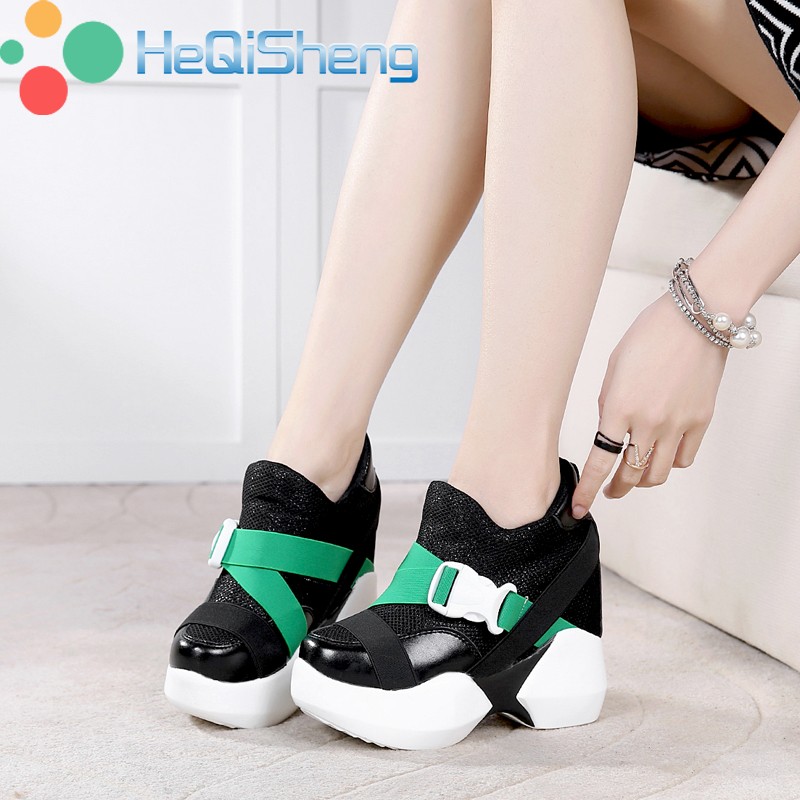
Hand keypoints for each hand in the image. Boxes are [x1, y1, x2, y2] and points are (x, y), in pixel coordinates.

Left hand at [572, 291, 727, 517]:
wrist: (695, 320)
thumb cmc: (650, 336)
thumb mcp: (613, 368)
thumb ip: (608, 404)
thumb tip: (609, 429)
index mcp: (619, 408)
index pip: (599, 462)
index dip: (587, 489)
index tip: (579, 507)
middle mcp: (648, 422)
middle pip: (629, 475)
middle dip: (615, 489)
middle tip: (608, 492)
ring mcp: (677, 425)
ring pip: (658, 474)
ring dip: (641, 482)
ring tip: (633, 479)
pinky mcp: (701, 421)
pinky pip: (684, 458)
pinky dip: (671, 463)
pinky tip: (662, 457)